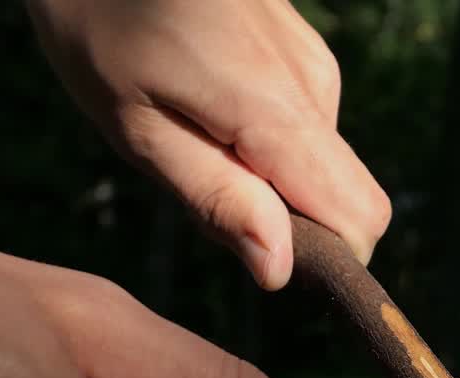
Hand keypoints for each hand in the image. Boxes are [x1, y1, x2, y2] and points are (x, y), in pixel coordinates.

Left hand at [23, 0, 391, 288]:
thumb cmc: (98, 24)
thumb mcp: (136, 128)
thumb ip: (217, 199)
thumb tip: (281, 270)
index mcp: (278, 111)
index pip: (361, 219)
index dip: (326, 257)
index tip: (260, 255)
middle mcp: (317, 86)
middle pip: (352, 197)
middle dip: (294, 220)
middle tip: (207, 183)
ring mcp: (316, 63)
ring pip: (324, 164)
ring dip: (271, 175)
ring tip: (190, 126)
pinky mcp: (305, 51)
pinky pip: (310, 126)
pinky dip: (267, 140)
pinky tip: (205, 100)